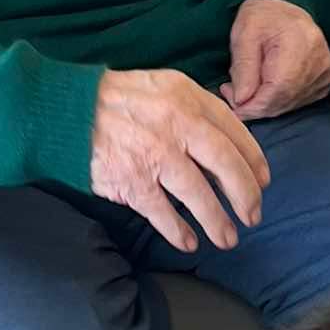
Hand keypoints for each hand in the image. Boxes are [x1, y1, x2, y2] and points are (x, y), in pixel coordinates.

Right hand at [91, 68, 268, 253]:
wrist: (66, 111)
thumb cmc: (116, 100)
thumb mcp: (162, 87)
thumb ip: (193, 107)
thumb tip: (223, 140)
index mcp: (187, 97)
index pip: (233, 130)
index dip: (253, 159)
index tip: (263, 180)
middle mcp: (176, 124)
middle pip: (225, 164)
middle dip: (245, 194)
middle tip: (253, 215)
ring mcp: (155, 154)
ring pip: (198, 194)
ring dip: (217, 220)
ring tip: (228, 238)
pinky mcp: (132, 180)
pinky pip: (163, 213)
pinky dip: (178, 231)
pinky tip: (189, 242)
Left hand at [221, 0, 329, 121]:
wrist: (284, 6)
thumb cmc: (262, 17)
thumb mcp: (244, 35)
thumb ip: (243, 68)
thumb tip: (241, 100)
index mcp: (299, 46)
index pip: (276, 92)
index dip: (251, 105)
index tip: (230, 99)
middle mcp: (319, 62)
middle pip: (283, 101)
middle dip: (253, 105)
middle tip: (232, 91)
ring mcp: (324, 72)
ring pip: (289, 104)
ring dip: (264, 103)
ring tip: (246, 84)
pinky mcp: (324, 79)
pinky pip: (298, 101)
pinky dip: (278, 101)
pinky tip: (265, 86)